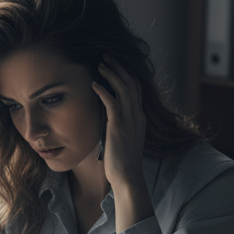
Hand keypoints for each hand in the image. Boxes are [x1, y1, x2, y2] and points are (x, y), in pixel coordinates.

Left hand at [92, 55, 152, 228]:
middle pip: (132, 83)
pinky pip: (111, 102)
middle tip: (107, 56)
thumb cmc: (122, 163)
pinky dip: (103, 90)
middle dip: (119, 67)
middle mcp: (137, 116)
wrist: (127, 177)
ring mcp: (130, 120)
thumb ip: (118, 125)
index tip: (114, 65)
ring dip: (111, 73)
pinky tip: (93, 83)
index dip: (126, 74)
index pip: (136, 89)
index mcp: (140, 118)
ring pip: (124, 88)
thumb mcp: (122, 139)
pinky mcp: (118, 126)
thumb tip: (107, 116)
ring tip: (100, 64)